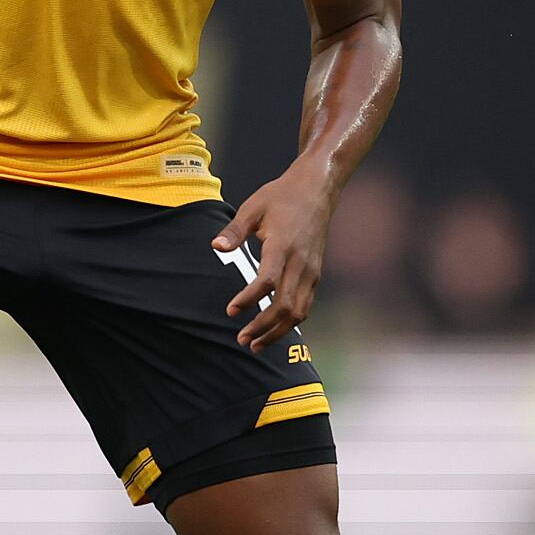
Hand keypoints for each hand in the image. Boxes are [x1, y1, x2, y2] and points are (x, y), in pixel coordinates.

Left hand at [212, 167, 336, 350]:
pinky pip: (306, 305)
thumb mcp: (253, 207)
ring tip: (256, 344)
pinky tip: (274, 330)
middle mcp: (300, 262)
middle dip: (263, 327)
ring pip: (298, 311)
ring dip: (278, 331)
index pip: (267, 281)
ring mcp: (311, 270)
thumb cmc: (282, 196)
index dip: (248, 299)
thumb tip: (216, 247)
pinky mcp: (316, 274)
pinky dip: (291, 322)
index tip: (230, 310)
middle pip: (285, 305)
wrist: (318, 189)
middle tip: (242, 339)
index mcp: (283, 245)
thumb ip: (234, 231)